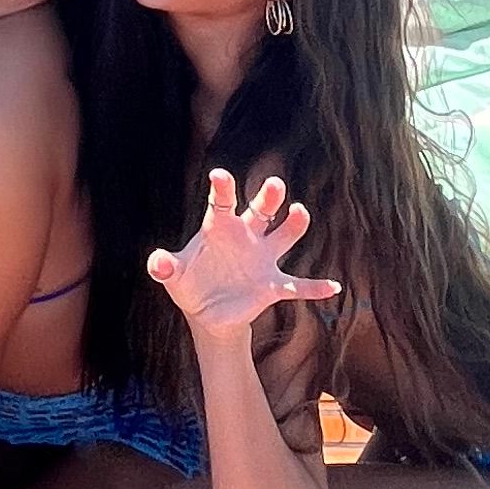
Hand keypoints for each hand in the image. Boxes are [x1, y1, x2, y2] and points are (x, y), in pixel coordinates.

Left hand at [149, 169, 340, 339]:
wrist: (206, 313)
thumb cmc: (190, 283)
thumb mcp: (173, 275)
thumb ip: (164, 266)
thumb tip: (157, 264)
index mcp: (219, 227)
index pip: (221, 201)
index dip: (221, 188)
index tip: (219, 175)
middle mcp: (246, 236)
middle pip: (261, 210)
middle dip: (268, 197)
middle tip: (274, 184)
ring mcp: (262, 259)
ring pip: (284, 236)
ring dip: (294, 225)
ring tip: (300, 213)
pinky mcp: (271, 285)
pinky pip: (296, 285)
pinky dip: (314, 287)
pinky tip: (332, 287)